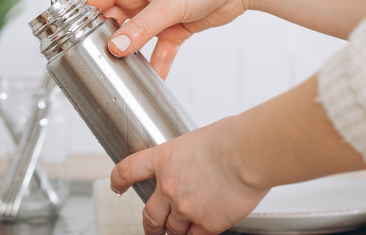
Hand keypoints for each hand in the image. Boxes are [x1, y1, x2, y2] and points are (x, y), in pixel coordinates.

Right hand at [84, 0, 251, 78]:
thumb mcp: (169, 4)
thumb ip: (141, 28)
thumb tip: (115, 47)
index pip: (94, 0)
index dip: (78, 18)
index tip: (66, 40)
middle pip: (111, 23)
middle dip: (102, 43)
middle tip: (93, 65)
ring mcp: (157, 14)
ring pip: (133, 39)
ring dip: (128, 56)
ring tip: (118, 76)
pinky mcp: (175, 28)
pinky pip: (158, 50)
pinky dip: (156, 64)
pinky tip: (153, 81)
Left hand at [110, 116, 268, 234]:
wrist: (248, 154)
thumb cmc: (232, 139)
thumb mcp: (197, 140)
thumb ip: (187, 157)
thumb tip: (194, 164)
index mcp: (163, 159)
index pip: (129, 171)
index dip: (118, 181)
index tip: (117, 186)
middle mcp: (168, 186)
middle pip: (149, 215)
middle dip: (150, 225)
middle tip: (153, 228)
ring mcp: (185, 207)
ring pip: (172, 230)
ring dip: (175, 232)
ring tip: (181, 231)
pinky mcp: (207, 224)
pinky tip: (201, 230)